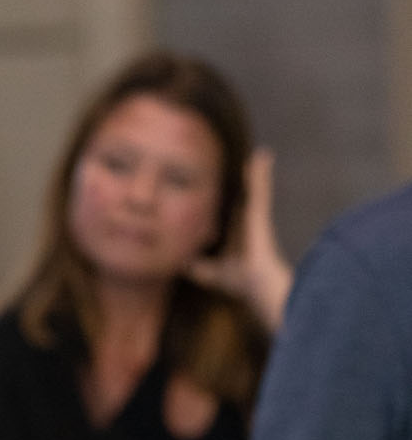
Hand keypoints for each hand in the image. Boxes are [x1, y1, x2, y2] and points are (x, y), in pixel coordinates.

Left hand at [188, 149, 291, 330]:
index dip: (224, 200)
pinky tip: (262, 155)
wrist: (258, 285)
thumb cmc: (239, 282)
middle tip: (238, 160)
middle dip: (240, 182)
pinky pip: (259, 188)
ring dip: (252, 173)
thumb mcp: (210, 273)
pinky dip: (259, 173)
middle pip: (241, 197)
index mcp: (236, 233)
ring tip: (255, 154)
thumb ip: (196, 267)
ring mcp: (254, 215)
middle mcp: (246, 222)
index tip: (216, 186)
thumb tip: (177, 264)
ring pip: (251, 189)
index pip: (228, 212)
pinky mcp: (259, 212)